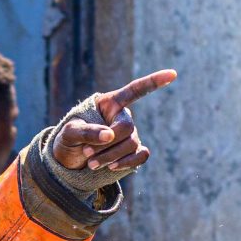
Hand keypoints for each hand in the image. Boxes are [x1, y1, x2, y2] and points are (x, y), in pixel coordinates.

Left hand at [47, 71, 177, 172]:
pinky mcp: (132, 152)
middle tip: (87, 154)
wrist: (69, 160)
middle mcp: (123, 116)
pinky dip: (127, 162)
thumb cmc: (68, 140)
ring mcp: (130, 135)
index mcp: (109, 103)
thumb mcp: (69, 133)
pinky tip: (112, 167)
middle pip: (127, 128)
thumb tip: (111, 135)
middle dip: (108, 144)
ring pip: (132, 144)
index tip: (173, 74)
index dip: (153, 82)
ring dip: (111, 156)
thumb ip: (87, 131)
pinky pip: (141, 156)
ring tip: (91, 163)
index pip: (134, 90)